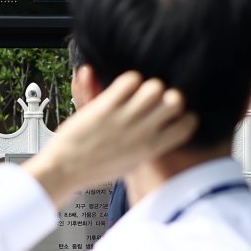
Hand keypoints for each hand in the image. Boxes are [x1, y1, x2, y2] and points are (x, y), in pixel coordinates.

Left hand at [23, 71, 196, 206]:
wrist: (63, 171)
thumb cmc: (93, 169)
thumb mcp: (127, 163)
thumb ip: (146, 145)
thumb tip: (162, 131)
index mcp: (150, 148)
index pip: (187, 125)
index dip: (182, 114)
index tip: (169, 113)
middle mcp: (142, 133)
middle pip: (175, 100)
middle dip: (166, 94)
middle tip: (151, 99)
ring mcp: (124, 119)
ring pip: (154, 87)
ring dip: (146, 85)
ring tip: (133, 92)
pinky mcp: (105, 107)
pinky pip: (128, 81)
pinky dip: (127, 79)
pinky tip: (119, 88)